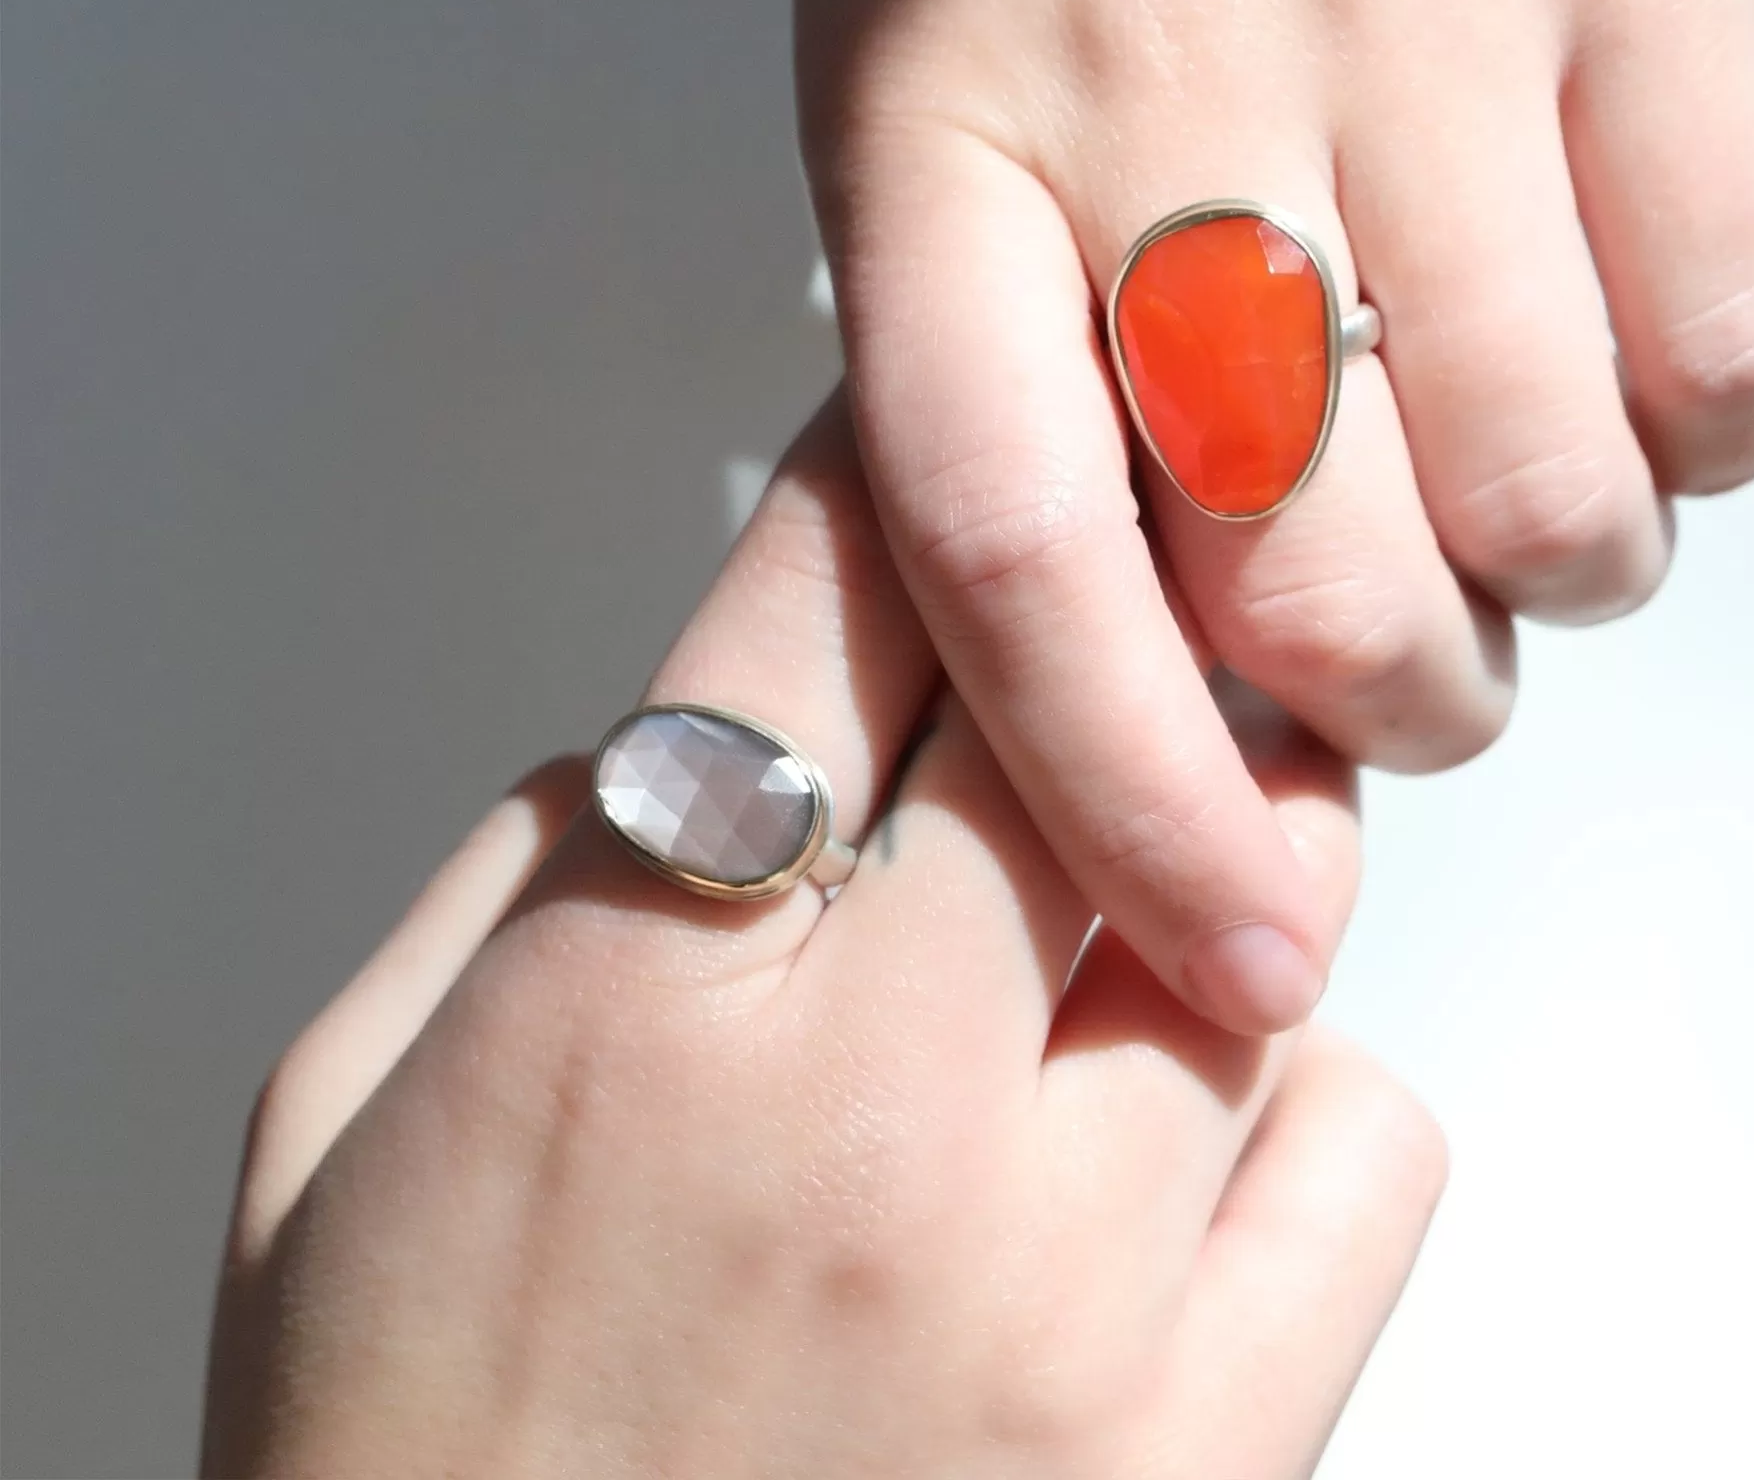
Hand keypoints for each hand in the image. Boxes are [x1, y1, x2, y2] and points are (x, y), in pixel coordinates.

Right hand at [202, 400, 1444, 1478]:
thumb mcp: (346, 1133)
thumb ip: (519, 885)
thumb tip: (682, 740)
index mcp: (630, 1007)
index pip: (831, 595)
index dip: (913, 455)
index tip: (967, 413)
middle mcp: (866, 1116)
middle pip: (1088, 698)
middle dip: (1112, 616)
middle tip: (1120, 603)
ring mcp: (1063, 1289)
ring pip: (1263, 892)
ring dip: (1217, 861)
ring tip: (1130, 921)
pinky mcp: (1206, 1453)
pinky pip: (1371, 1139)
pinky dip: (1310, 1106)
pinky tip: (1190, 1157)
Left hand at [796, 0, 1753, 1032]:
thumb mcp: (914, 39)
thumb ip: (983, 319)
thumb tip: (1119, 609)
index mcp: (939, 132)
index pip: (1013, 556)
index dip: (1125, 800)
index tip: (1230, 938)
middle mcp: (1171, 76)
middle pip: (1312, 566)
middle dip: (1385, 706)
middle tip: (1404, 678)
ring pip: (1546, 479)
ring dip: (1558, 579)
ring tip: (1532, 519)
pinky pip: (1728, 317)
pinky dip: (1707, 432)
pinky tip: (1649, 387)